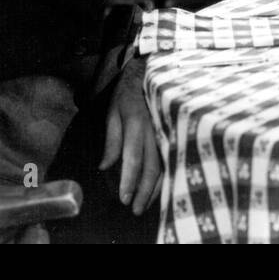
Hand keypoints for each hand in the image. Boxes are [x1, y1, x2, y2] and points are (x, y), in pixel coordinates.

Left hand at [100, 57, 161, 215]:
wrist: (152, 71)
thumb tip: (105, 167)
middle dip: (144, 191)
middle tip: (136, 209)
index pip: (132, 157)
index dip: (129, 180)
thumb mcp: (113, 111)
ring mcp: (166, 129)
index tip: (124, 198)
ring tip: (147, 204)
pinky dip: (166, 174)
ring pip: (165, 163)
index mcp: (136, 123)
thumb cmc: (128, 92)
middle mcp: (154, 129)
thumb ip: (111, 140)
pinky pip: (171, 156)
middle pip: (152, 166)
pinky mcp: (173, 130)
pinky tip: (161, 186)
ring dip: (156, 187)